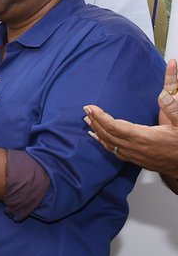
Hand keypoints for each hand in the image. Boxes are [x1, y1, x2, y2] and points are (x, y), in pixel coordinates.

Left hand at [84, 60, 177, 174]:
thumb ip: (173, 108)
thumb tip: (163, 94)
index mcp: (144, 137)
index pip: (113, 126)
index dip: (100, 116)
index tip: (90, 107)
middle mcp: (135, 148)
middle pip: (107, 134)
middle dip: (95, 122)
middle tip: (86, 111)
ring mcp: (134, 156)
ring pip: (109, 144)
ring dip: (98, 132)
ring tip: (88, 122)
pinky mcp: (137, 161)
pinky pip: (115, 152)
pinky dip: (105, 144)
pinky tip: (102, 140)